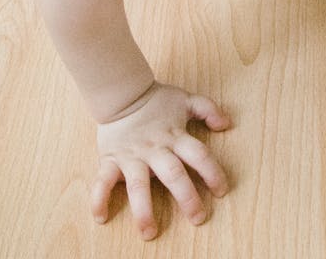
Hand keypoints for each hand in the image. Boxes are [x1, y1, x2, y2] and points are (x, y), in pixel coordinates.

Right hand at [91, 82, 231, 239]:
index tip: (222, 191)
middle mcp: (155, 150)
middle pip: (173, 174)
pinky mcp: (110, 160)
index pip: (199, 155)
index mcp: (175, 136)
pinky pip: (102, 181)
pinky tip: (101, 217)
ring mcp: (131, 157)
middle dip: (186, 197)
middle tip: (197, 218)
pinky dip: (99, 199)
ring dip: (143, 209)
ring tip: (149, 232)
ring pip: (138, 185)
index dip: (213, 172)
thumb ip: (208, 109)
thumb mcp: (186, 100)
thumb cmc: (155, 101)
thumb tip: (226, 123)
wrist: (122, 93)